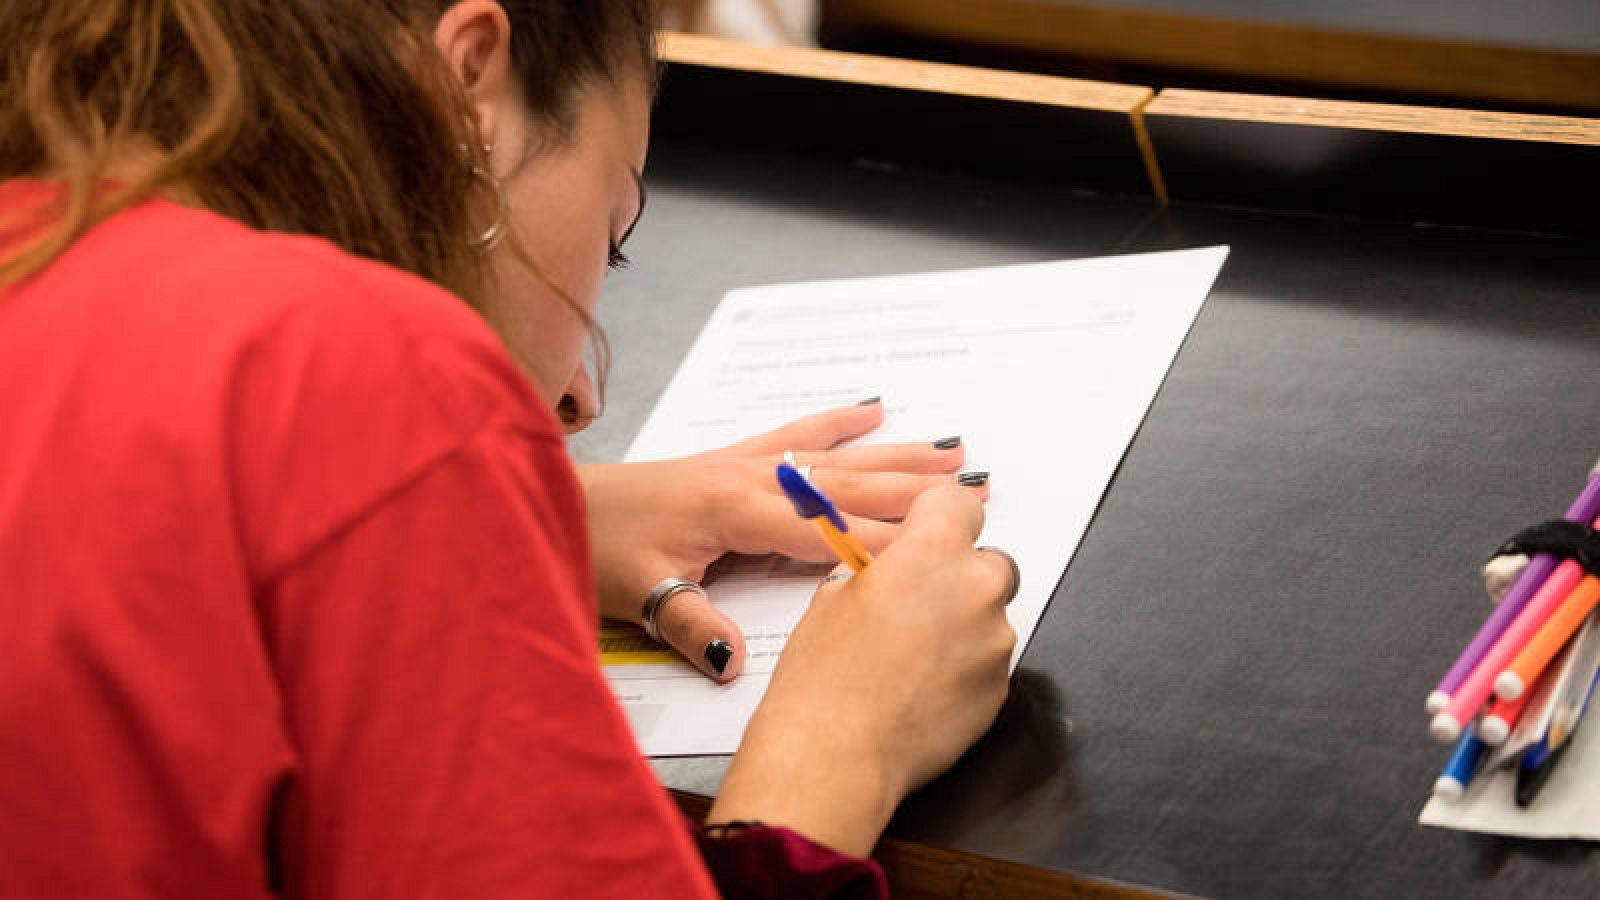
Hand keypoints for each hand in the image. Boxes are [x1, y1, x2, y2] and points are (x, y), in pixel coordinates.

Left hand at [578, 400, 986, 680]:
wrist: (553, 501)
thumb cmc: (593, 546)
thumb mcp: (637, 596)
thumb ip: (690, 626)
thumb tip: (733, 664)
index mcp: (736, 513)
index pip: (829, 533)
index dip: (887, 542)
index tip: (942, 546)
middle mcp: (752, 479)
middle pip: (849, 486)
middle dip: (914, 491)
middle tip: (975, 489)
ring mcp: (744, 463)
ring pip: (835, 459)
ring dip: (894, 456)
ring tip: (948, 451)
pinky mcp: (732, 458)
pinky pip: (795, 434)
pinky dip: (834, 421)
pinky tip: (870, 408)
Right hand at [706, 485, 1017, 855]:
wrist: (836, 755)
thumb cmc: (823, 678)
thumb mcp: (832, 596)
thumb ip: (876, 569)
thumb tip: (888, 570)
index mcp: (932, 550)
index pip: (959, 502)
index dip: (940, 517)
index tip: (929, 531)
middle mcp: (976, 587)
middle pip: (987, 561)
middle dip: (957, 577)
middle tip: (914, 604)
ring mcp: (995, 640)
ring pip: (988, 616)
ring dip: (960, 626)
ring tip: (909, 658)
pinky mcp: (1000, 688)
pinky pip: (987, 662)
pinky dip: (963, 668)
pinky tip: (920, 688)